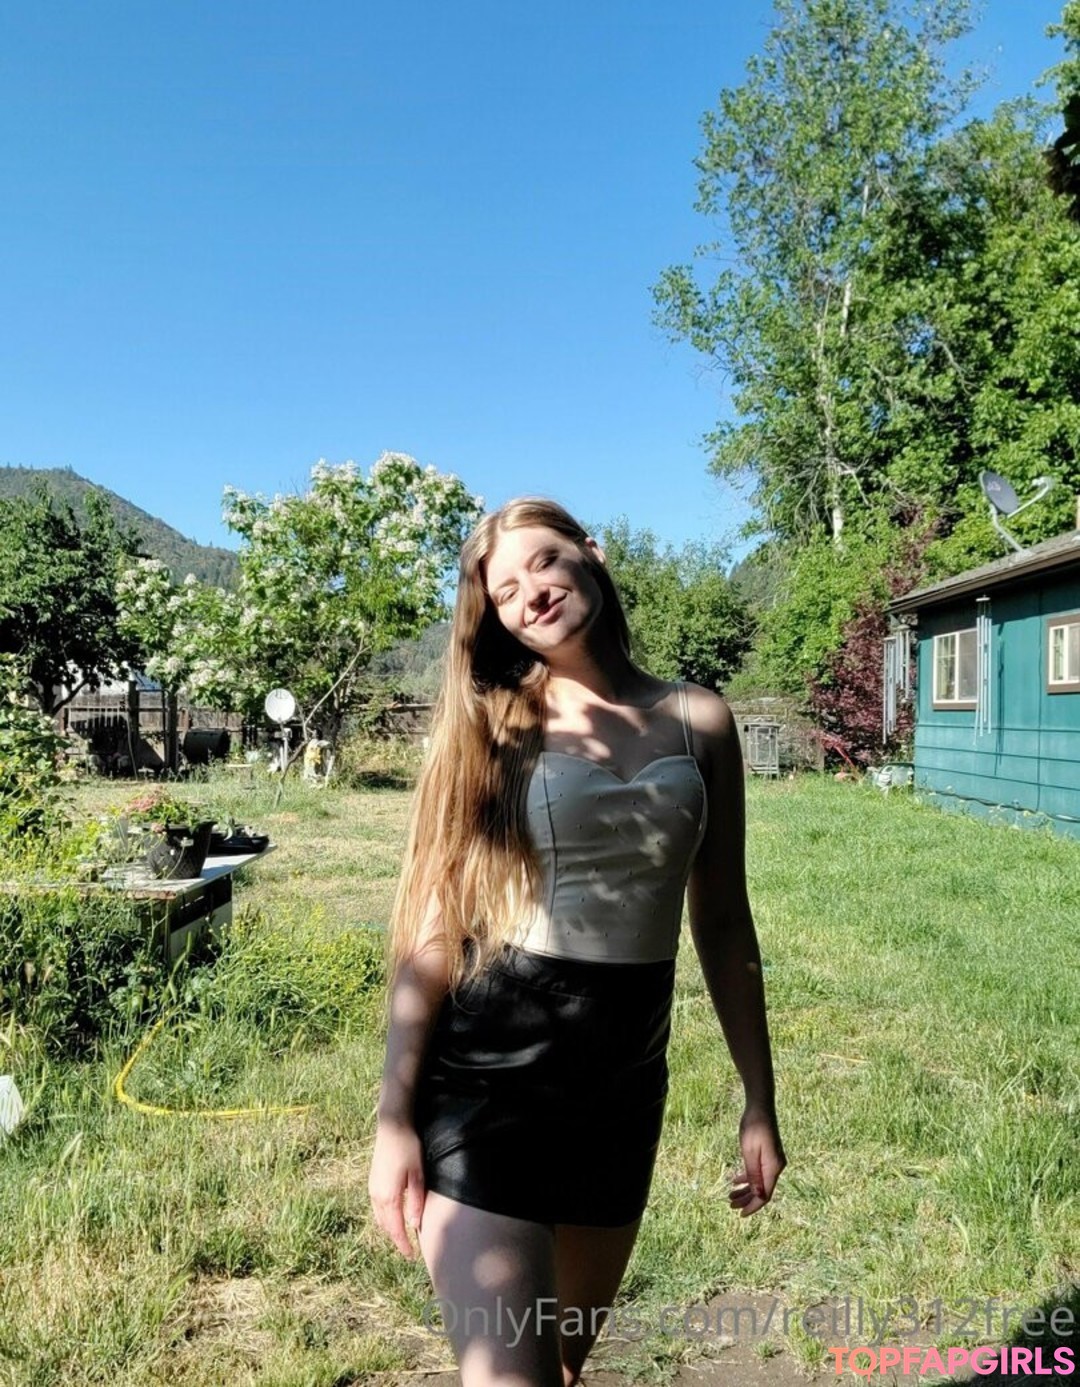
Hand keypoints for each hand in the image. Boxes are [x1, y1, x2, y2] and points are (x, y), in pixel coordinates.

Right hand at [369, 1119, 426, 1257]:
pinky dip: (385, 1218)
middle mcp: (376, 1196)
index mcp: (388, 1197)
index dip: (403, 1245)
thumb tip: (414, 1225)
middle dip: (396, 1239)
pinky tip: (395, 1216)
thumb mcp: (417, 1174)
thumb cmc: (408, 1148)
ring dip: (390, 1229)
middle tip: (409, 1250)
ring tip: (403, 1236)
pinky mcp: (372, 1182)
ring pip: (379, 1218)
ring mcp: (372, 1189)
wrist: (391, 1126)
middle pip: (385, 1227)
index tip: (411, 1256)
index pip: (395, 1229)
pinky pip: (377, 1208)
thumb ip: (416, 1201)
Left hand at [728, 1107, 785, 1217]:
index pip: (764, 1195)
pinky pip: (758, 1172)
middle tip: (730, 1204)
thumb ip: (754, 1174)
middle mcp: (776, 1167)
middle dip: (746, 1199)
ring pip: (759, 1182)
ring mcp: (773, 1161)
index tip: (740, 1214)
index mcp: (773, 1168)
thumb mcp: (750, 1151)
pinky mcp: (768, 1155)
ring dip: (745, 1189)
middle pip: (762, 1190)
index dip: (753, 1206)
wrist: (760, 1107)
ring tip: (730, 1195)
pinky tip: (735, 1180)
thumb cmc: (754, 1127)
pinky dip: (747, 1178)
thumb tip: (759, 1196)